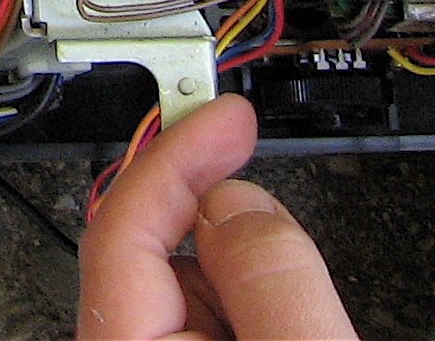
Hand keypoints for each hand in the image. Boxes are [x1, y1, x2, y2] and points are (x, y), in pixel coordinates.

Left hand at [76, 95, 355, 340]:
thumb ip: (270, 276)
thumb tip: (242, 203)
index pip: (124, 223)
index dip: (177, 153)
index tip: (224, 115)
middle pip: (163, 254)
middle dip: (220, 212)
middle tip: (274, 202)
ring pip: (199, 292)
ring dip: (250, 274)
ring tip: (310, 308)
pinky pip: (220, 327)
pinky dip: (259, 308)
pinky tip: (299, 327)